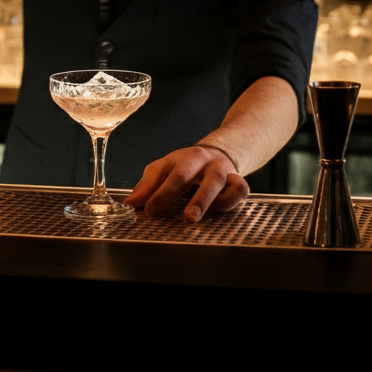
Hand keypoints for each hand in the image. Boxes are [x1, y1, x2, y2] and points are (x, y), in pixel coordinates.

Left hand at [124, 146, 249, 222]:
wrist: (218, 152)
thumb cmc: (186, 165)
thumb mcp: (164, 167)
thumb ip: (147, 185)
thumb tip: (130, 203)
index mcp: (190, 158)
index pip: (176, 176)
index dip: (162, 195)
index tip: (149, 211)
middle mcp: (211, 164)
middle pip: (208, 179)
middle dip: (199, 199)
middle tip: (187, 218)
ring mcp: (227, 173)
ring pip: (231, 186)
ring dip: (219, 203)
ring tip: (202, 218)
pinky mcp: (240, 183)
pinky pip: (241, 192)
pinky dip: (232, 203)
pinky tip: (217, 211)